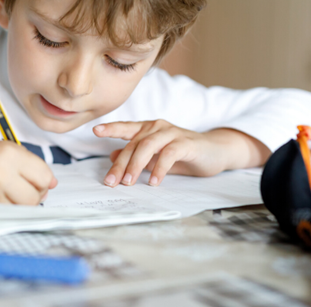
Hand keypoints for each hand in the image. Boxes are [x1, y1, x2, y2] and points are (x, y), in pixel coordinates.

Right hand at [0, 139, 56, 216]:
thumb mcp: (2, 149)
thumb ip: (30, 165)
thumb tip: (53, 183)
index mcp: (8, 153)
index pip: (44, 176)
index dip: (43, 181)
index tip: (36, 182)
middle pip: (35, 197)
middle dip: (33, 196)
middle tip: (20, 190)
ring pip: (21, 211)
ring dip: (18, 206)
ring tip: (5, 195)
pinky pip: (4, 218)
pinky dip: (4, 213)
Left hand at [93, 120, 269, 186]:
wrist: (215, 151)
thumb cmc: (183, 154)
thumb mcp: (156, 156)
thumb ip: (137, 155)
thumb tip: (113, 156)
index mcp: (149, 128)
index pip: (126, 127)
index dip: (111, 128)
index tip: (95, 130)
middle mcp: (158, 127)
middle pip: (134, 144)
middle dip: (121, 164)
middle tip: (111, 182)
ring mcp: (172, 133)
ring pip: (148, 146)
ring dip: (136, 165)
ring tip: (128, 182)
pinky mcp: (186, 143)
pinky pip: (168, 154)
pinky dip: (159, 168)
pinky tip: (153, 181)